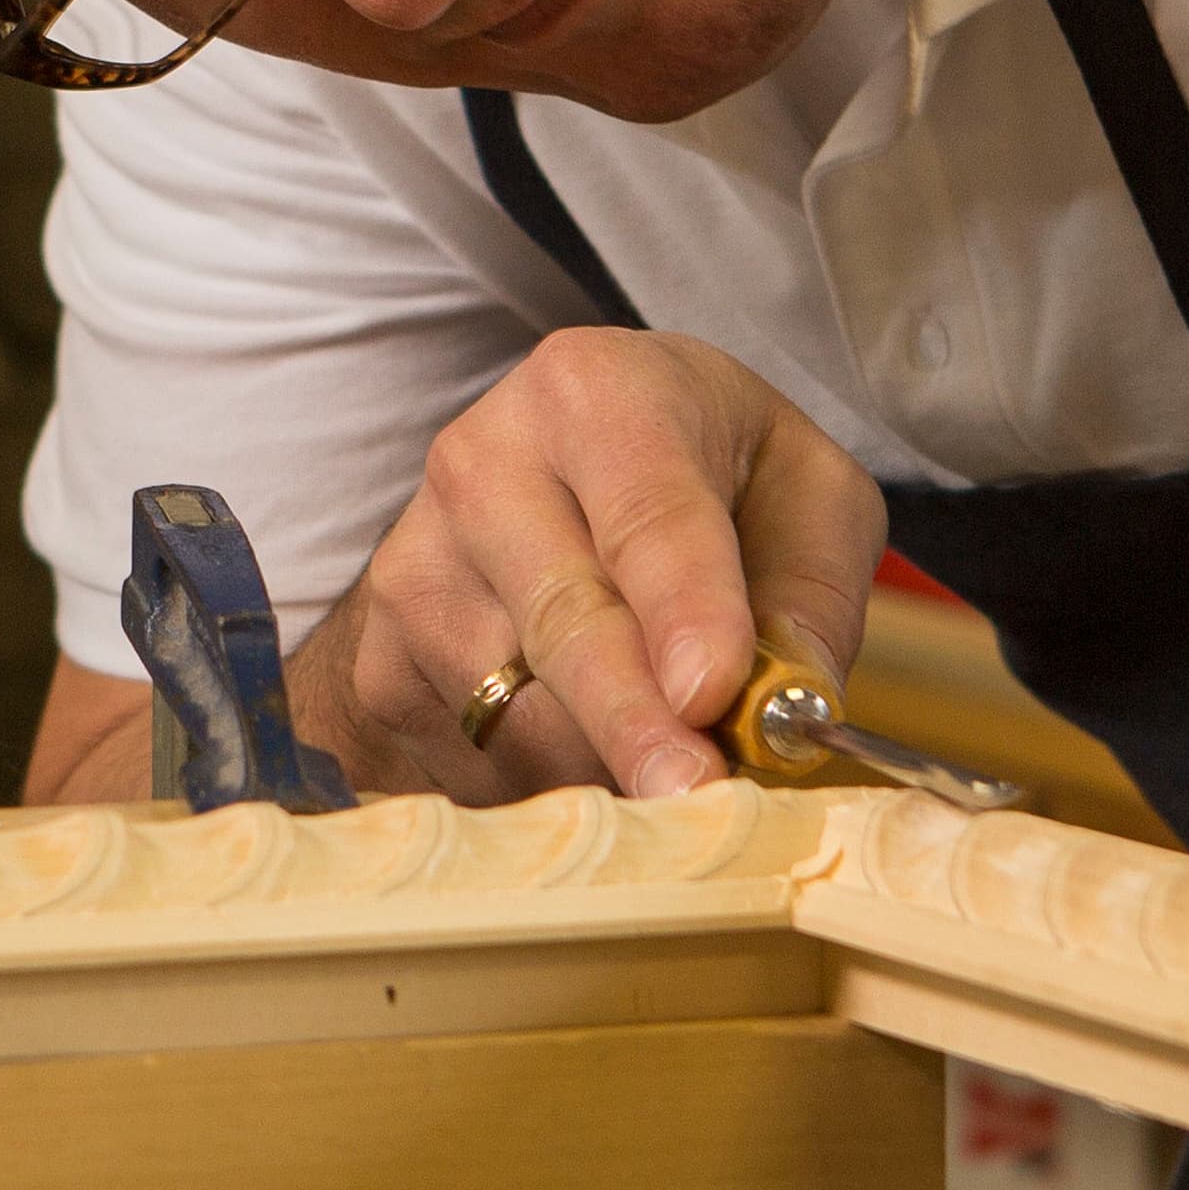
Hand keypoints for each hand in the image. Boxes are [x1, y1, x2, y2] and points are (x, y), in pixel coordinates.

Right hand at [291, 331, 883, 806]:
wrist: (579, 470)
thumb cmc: (715, 479)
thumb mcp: (808, 496)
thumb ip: (810, 598)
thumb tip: (780, 713)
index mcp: (597, 393)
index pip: (646, 517)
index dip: (681, 611)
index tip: (711, 692)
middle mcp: (483, 462)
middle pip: (566, 622)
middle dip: (635, 722)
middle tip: (697, 796)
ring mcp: (415, 561)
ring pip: (516, 710)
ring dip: (608, 764)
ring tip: (674, 755)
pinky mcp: (378, 655)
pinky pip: (468, 757)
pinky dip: (547, 783)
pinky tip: (594, 749)